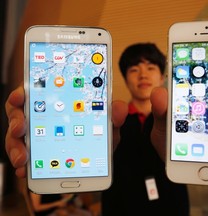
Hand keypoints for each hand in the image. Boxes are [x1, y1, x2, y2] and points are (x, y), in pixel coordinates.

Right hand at [5, 85, 127, 177]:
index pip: (36, 92)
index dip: (23, 92)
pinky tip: (24, 172)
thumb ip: (113, 115)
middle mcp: (42, 117)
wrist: (95, 158)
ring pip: (16, 138)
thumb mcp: (106, 125)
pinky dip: (23, 166)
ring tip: (23, 160)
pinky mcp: (35, 155)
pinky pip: (24, 158)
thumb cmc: (97, 134)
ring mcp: (35, 136)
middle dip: (16, 121)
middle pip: (19, 114)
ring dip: (16, 148)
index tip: (20, 96)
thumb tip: (119, 108)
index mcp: (57, 102)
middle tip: (20, 130)